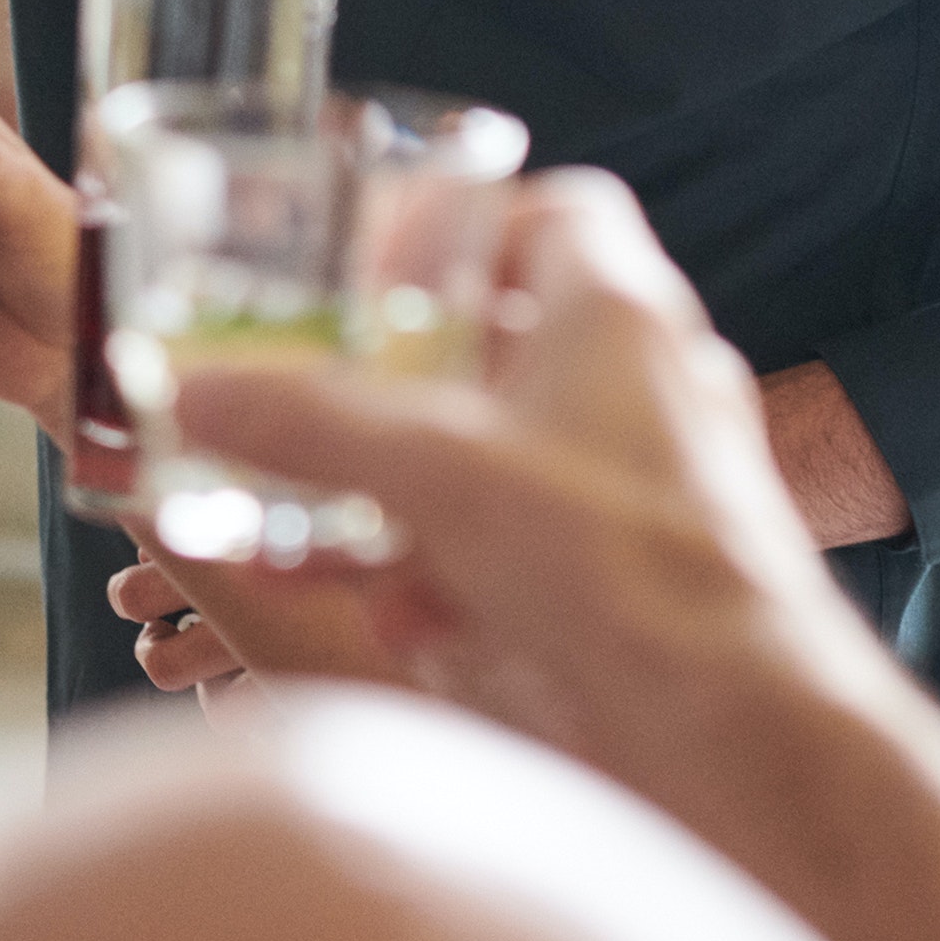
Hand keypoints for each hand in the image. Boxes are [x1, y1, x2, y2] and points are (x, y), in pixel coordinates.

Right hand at [157, 173, 900, 793]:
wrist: (746, 730)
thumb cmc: (625, 569)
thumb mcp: (435, 474)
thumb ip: (308, 426)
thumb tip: (193, 392)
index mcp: (621, 313)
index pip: (555, 211)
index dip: (463, 223)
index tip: (380, 268)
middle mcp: (654, 381)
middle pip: (519, 336)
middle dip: (412, 379)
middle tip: (333, 404)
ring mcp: (661, 477)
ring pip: (520, 448)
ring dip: (423, 488)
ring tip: (343, 536)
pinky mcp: (651, 568)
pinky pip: (541, 538)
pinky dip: (466, 565)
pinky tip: (408, 621)